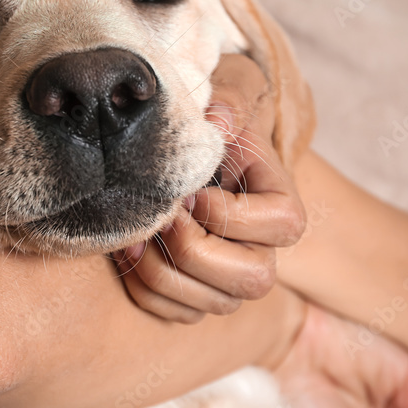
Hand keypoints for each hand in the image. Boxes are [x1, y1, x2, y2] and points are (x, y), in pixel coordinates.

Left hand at [114, 54, 306, 322]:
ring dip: (162, 272)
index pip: (282, 225)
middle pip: (252, 279)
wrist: (187, 143)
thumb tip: (217, 119)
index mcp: (278, 199)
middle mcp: (262, 246)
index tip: (189, 190)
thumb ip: (227, 101)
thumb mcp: (224, 93)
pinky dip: (145, 290)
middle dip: (194, 250)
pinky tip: (126, 251)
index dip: (231, 214)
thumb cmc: (210, 115)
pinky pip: (176, 313)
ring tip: (133, 233)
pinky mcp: (195, 291)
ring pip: (212, 304)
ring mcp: (230, 276)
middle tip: (160, 217)